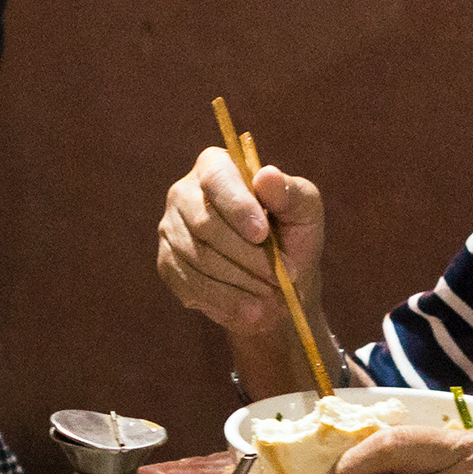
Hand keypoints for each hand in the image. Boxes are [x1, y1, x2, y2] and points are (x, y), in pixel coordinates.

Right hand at [154, 143, 324, 345]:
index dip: (237, 206)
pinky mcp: (167, 263)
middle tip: (278, 276)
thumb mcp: (305, 213)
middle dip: (245, 254)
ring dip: (238, 281)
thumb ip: (290, 193)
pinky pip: (189, 283)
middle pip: (204, 223)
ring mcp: (171, 229)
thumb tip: (266, 175)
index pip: (216, 177)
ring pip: (197, 257)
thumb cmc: (292, 239)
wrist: (276, 286)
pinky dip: (223, 299)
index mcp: (217, 166)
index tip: (262, 234)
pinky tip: (248, 308)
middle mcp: (184, 192)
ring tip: (268, 295)